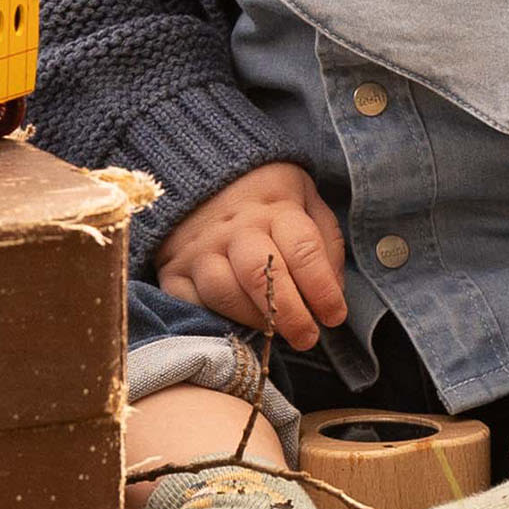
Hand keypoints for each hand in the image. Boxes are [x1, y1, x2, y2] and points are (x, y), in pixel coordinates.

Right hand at [155, 162, 347, 351]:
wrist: (200, 171)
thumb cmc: (266, 194)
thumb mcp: (306, 198)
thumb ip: (325, 242)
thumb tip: (333, 293)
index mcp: (276, 207)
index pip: (303, 250)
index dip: (323, 289)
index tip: (335, 315)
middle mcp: (236, 228)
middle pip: (261, 275)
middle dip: (290, 315)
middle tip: (308, 337)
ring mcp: (201, 249)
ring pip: (223, 292)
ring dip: (253, 319)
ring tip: (272, 330)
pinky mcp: (173, 270)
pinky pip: (191, 303)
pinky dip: (212, 319)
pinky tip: (234, 322)